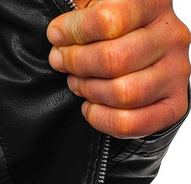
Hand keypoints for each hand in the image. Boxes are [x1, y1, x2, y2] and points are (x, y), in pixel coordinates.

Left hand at [46, 0, 190, 138]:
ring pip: (124, 93)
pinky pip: (130, 123)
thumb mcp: (99, 8)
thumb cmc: (115, 34)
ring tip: (78, 84)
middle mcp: (170, 36)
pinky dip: (101, 119)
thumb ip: (82, 8)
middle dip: (78, 64)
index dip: (73, 31)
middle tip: (64, 64)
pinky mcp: (173, 106)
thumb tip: (58, 28)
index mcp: (153, 3)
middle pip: (114, 59)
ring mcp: (176, 73)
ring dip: (90, 91)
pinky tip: (90, 107)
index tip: (57, 36)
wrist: (147, 64)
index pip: (108, 19)